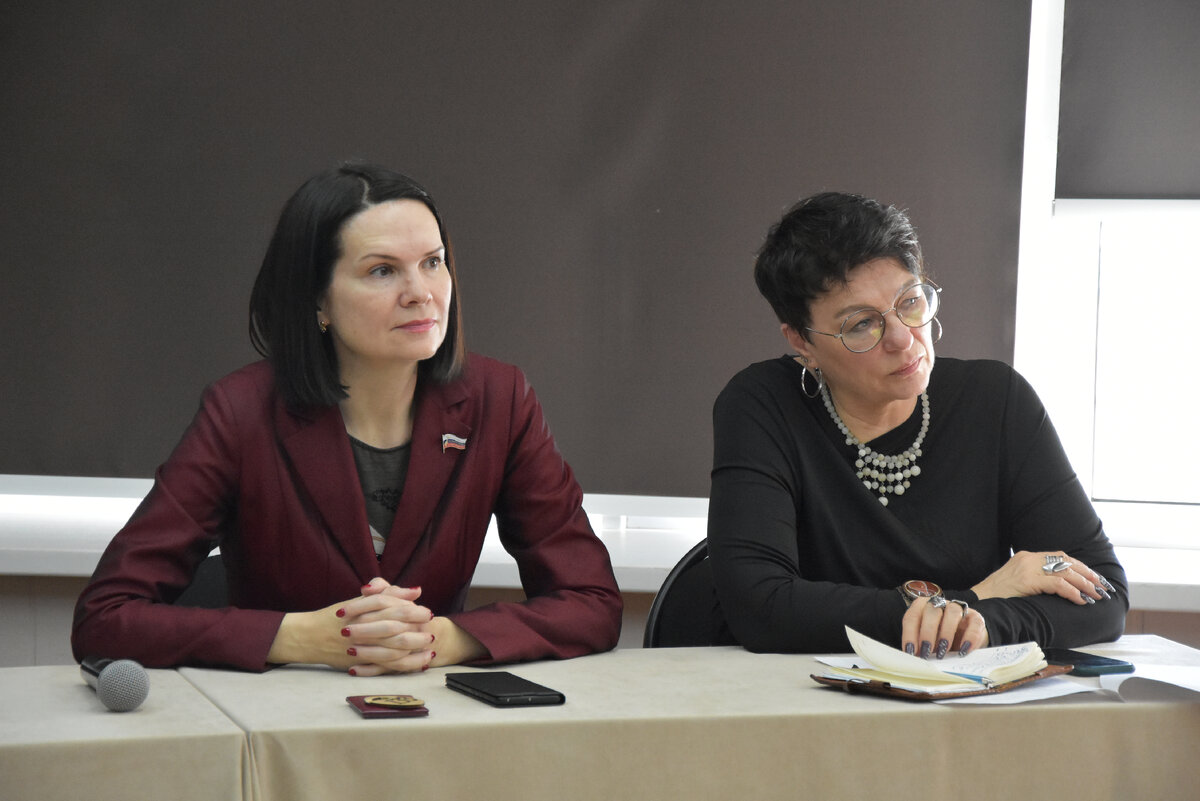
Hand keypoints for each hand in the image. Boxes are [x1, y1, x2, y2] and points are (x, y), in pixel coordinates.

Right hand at [266, 581, 433, 673]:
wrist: (308, 636)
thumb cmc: (336, 616)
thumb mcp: (360, 600)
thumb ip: (387, 593)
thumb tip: (416, 591)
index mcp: (361, 609)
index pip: (392, 606)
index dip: (412, 608)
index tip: (426, 610)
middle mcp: (361, 627)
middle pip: (395, 626)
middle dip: (416, 627)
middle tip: (432, 627)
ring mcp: (360, 646)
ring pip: (392, 647)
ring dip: (414, 646)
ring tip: (428, 644)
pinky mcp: (359, 662)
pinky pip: (386, 665)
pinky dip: (405, 664)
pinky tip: (419, 662)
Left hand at [354, 578, 487, 671]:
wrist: (429, 636)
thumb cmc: (403, 613)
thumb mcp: (395, 597)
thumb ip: (382, 587)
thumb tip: (367, 588)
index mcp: (407, 608)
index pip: (383, 602)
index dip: (360, 606)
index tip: (341, 611)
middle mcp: (411, 627)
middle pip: (388, 628)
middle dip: (365, 630)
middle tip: (344, 631)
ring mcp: (408, 648)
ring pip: (390, 652)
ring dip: (368, 652)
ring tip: (349, 651)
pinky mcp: (402, 664)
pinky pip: (386, 670)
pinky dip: (369, 670)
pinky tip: (353, 669)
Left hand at [900, 596, 987, 658]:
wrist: (966, 638)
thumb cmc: (940, 639)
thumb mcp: (928, 642)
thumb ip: (921, 646)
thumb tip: (914, 659)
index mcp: (922, 608)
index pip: (912, 616)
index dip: (909, 634)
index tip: (910, 652)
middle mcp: (940, 604)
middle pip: (932, 611)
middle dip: (927, 633)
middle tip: (926, 652)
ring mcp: (958, 609)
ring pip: (953, 612)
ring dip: (946, 633)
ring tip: (942, 653)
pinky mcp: (975, 618)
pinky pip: (974, 624)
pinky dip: (969, 638)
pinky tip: (963, 651)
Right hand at [971, 550, 1114, 604]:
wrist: (978, 600)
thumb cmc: (997, 597)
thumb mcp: (1018, 583)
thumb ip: (1036, 580)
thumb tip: (1061, 588)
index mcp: (1026, 556)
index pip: (1060, 557)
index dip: (1080, 567)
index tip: (1095, 578)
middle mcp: (1028, 558)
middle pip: (1066, 561)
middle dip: (1088, 574)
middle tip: (1103, 587)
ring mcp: (1027, 567)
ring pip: (1065, 572)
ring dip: (1085, 584)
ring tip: (1097, 595)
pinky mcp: (1027, 579)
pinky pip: (1057, 584)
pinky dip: (1073, 592)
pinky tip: (1081, 600)